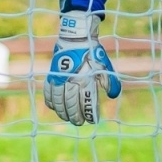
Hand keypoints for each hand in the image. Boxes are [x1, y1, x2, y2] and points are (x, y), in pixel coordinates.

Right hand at [42, 10, 121, 124]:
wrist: (76, 39)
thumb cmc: (93, 54)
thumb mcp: (105, 66)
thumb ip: (111, 82)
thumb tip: (112, 96)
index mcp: (86, 80)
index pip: (86, 102)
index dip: (89, 114)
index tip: (92, 120)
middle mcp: (71, 81)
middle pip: (71, 105)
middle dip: (75, 116)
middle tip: (79, 122)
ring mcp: (60, 79)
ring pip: (58, 102)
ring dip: (63, 112)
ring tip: (67, 118)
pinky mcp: (52, 76)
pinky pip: (48, 93)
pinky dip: (51, 102)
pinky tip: (55, 108)